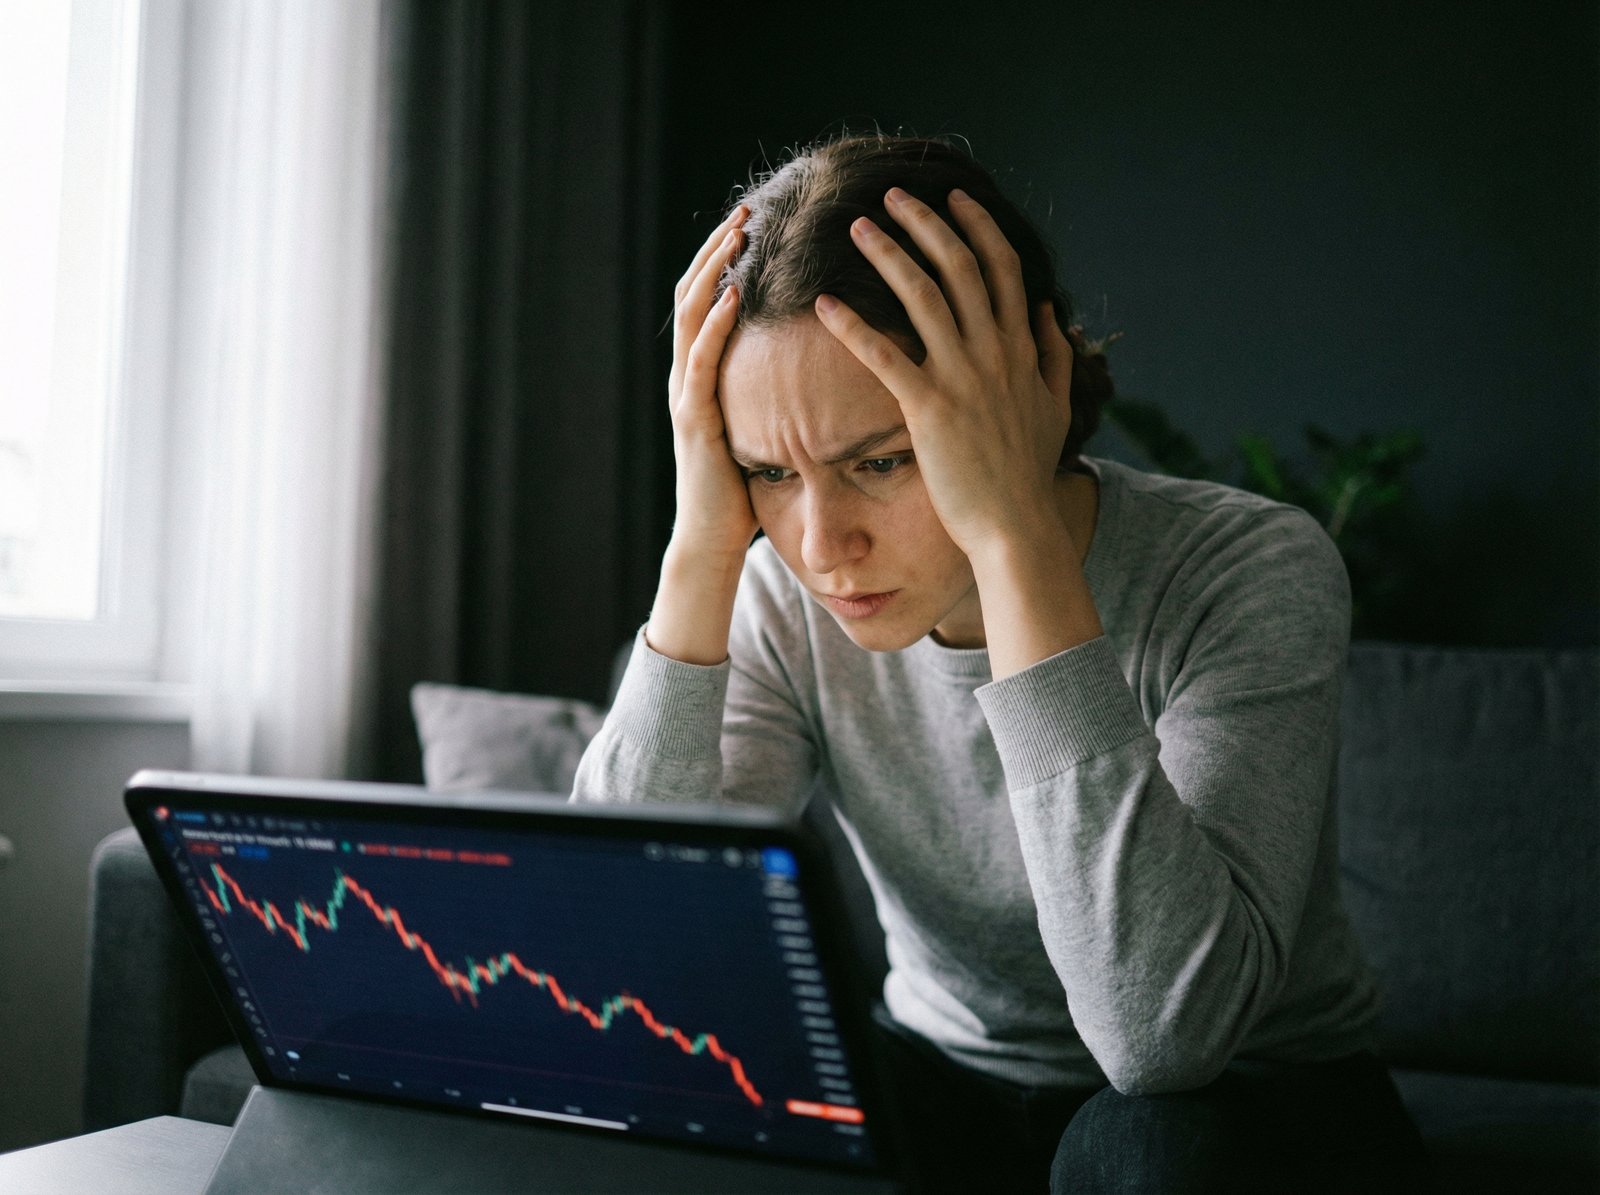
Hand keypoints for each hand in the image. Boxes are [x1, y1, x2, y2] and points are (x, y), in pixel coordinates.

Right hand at [667, 204, 757, 560]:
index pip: (709, 299)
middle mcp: (688, 376)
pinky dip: (716, 324)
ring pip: (692, 316)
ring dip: (714, 270)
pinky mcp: (694, 419)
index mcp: (705, 374)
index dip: (726, 258)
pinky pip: (701, 361)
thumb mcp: (759, 426)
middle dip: (717, 248)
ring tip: (738, 234)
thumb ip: (768, 391)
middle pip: (694, 293)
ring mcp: (686, 394)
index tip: (755, 219)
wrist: (713, 541)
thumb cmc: (742, 490)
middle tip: (746, 208)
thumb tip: (807, 362)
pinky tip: (736, 295)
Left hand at [814, 187, 1074, 561]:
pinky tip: (823, 304)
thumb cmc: (1027, 473)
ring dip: (887, 254)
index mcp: (1021, 347)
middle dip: (925, 223)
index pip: (1001, 267)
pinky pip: (884, 355)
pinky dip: (852, 325)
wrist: (1014, 526)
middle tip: (892, 197)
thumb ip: (1054, 354)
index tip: (952, 198)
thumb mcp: (1054, 406)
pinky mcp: (929, 408)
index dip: (975, 226)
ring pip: (922, 295)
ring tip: (857, 228)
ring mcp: (963, 378)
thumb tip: (1051, 312)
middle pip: (958, 266)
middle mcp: (994, 352)